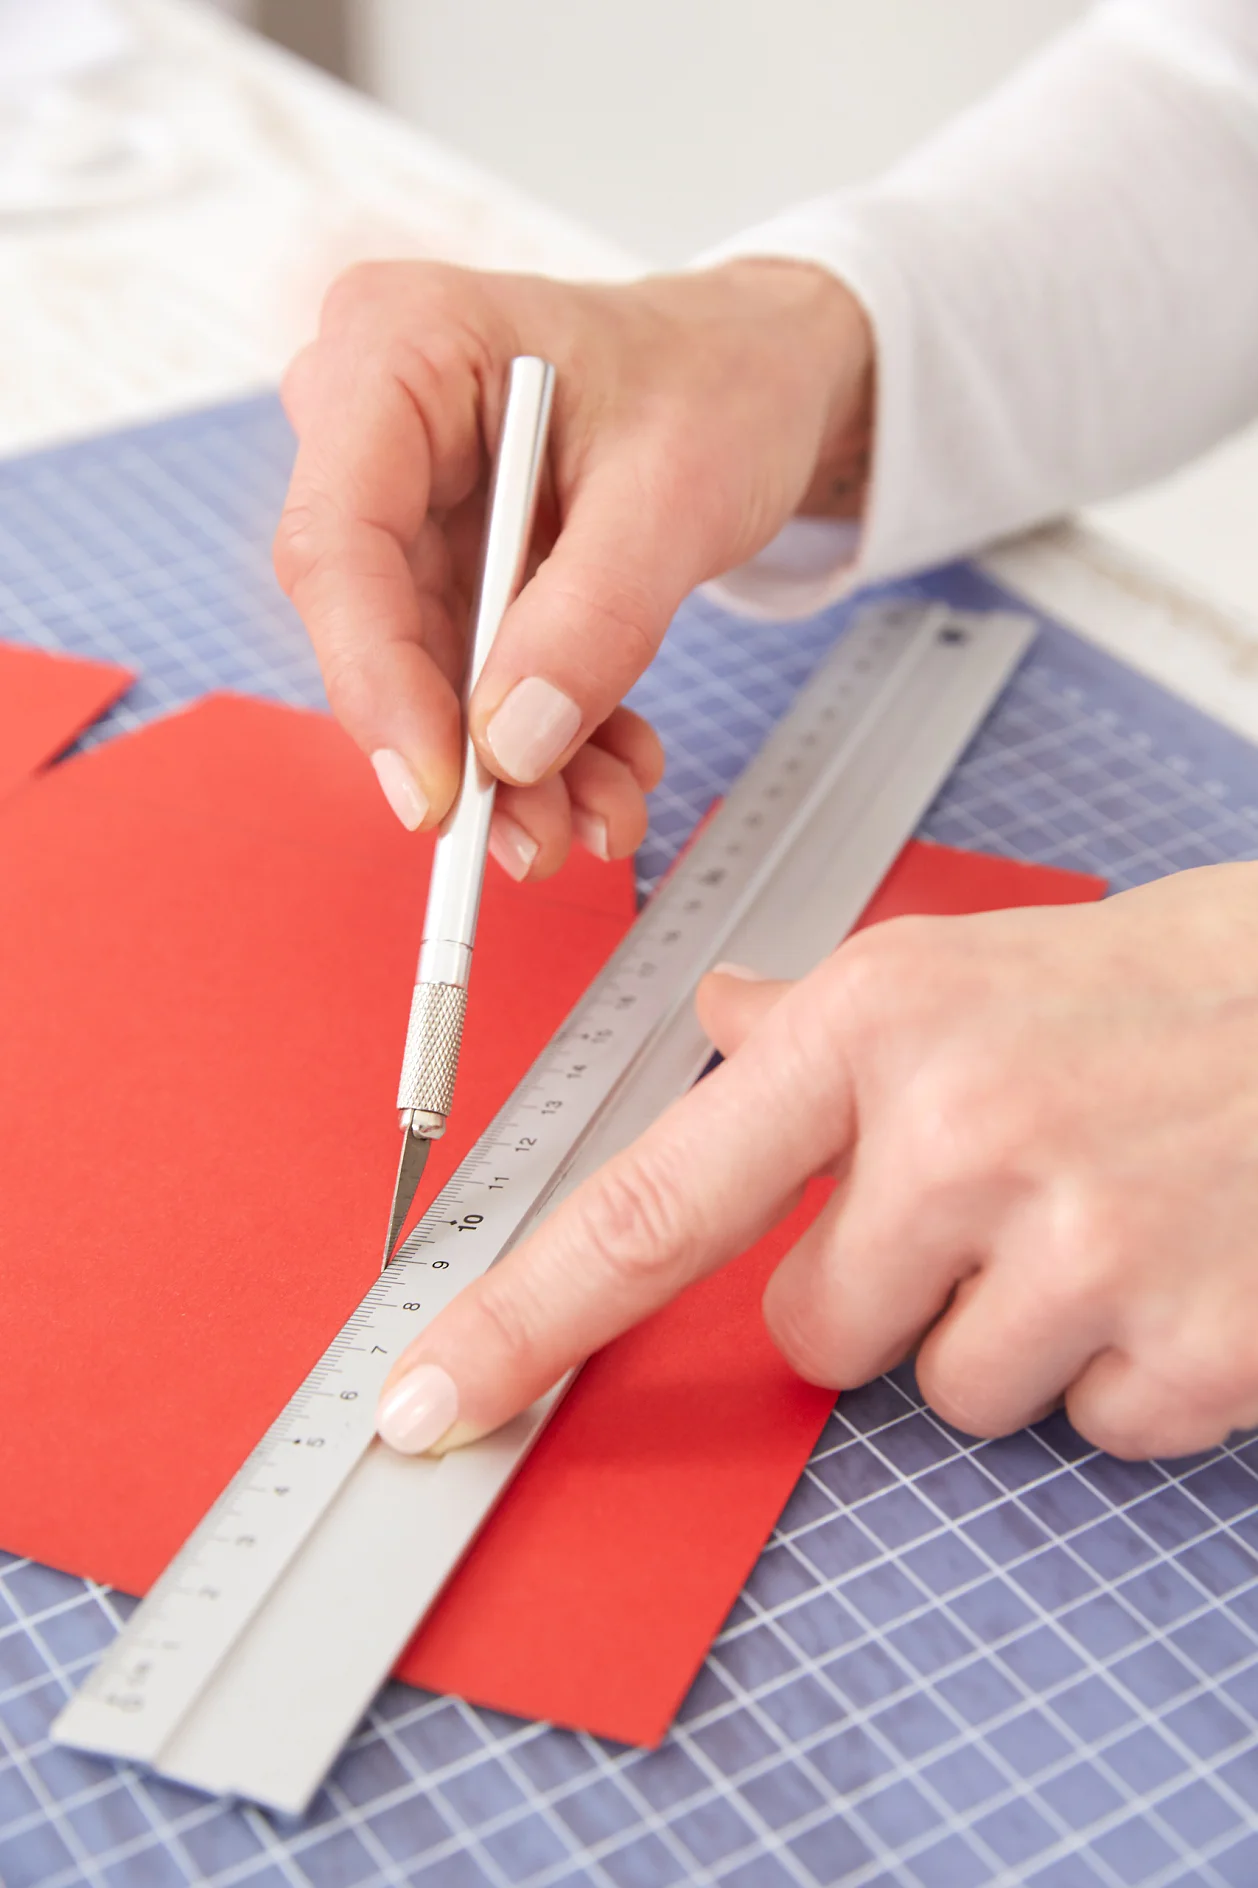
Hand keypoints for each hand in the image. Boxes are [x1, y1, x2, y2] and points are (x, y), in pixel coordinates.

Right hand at [274, 258, 871, 877]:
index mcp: (401, 345)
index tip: (438, 791)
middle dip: (458, 745)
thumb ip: (597, 616)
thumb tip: (513, 742)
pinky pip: (471, 673)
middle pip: (370, 618)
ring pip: (425, 667)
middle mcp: (378, 421)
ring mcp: (410, 495)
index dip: (376, 681)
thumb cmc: (722, 375)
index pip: (338, 540)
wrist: (761, 370)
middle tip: (534, 837)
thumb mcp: (681, 490)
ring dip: (510, 762)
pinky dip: (541, 737)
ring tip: (598, 815)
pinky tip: (605, 770)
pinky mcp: (449, 558)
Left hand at [376, 863, 1257, 1462]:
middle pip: (811, 1333)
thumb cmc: (1155, 985)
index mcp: (873, 1026)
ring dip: (1005, 1331)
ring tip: (1095, 1214)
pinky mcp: (1189, 1348)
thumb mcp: (964, 960)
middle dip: (886, 1287)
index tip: (428, 1397)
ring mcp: (1080, 1246)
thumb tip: (714, 1026)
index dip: (524, 1320)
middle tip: (993, 1194)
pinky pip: (1080, 1426)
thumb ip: (813, 1020)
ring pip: (946, 1392)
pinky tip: (1167, 1262)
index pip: (652, 1206)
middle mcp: (961, 1133)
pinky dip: (1115, 1369)